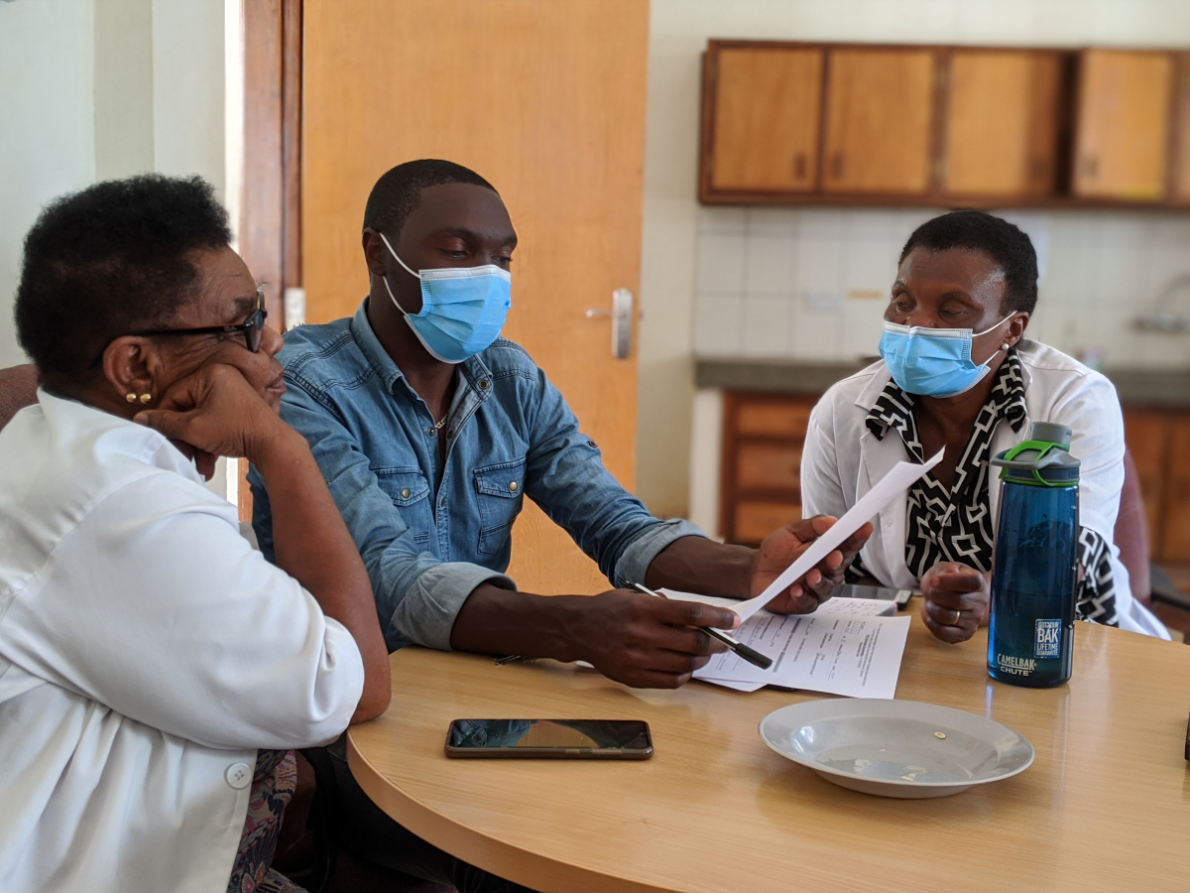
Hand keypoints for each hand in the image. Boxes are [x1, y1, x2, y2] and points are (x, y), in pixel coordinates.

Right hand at [133, 363, 291, 469]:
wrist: (273, 445)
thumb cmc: (238, 431)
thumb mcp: (194, 429)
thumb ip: (165, 423)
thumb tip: (141, 418)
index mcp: (210, 375)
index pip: (174, 396)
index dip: (164, 420)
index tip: (158, 436)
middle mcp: (221, 379)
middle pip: (188, 410)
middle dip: (185, 438)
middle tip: (182, 455)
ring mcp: (231, 394)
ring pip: (201, 420)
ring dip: (198, 444)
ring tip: (200, 465)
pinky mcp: (238, 408)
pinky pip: (215, 422)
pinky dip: (210, 441)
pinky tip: (209, 462)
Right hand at [570, 590, 740, 688]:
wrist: (577, 630)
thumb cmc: (608, 609)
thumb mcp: (635, 596)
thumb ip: (665, 605)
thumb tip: (699, 617)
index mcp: (644, 609)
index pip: (691, 614)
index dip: (717, 618)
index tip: (733, 620)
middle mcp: (642, 634)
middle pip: (693, 643)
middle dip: (716, 643)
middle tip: (723, 641)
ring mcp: (638, 659)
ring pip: (686, 665)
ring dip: (702, 660)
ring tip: (704, 654)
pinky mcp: (634, 678)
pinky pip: (671, 681)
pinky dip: (685, 675)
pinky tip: (685, 666)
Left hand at [753, 516, 873, 614]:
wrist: (754, 571)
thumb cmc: (775, 551)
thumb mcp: (792, 533)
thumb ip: (812, 526)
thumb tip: (832, 520)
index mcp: (826, 553)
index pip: (846, 546)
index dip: (857, 537)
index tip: (865, 527)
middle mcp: (825, 572)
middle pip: (839, 569)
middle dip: (838, 563)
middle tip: (834, 555)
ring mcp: (815, 589)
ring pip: (826, 588)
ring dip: (820, 582)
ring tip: (811, 575)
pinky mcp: (803, 603)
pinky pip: (807, 602)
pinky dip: (803, 596)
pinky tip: (796, 589)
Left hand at [920, 561, 989, 643]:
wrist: (948, 598)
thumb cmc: (946, 582)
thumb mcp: (944, 570)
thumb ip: (946, 570)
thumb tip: (951, 571)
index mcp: (978, 583)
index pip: (970, 582)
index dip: (950, 582)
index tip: (933, 581)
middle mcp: (980, 602)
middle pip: (957, 601)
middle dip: (936, 596)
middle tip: (930, 593)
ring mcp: (974, 620)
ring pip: (949, 617)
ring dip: (933, 610)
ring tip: (931, 604)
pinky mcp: (964, 634)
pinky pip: (945, 633)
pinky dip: (933, 625)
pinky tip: (931, 617)